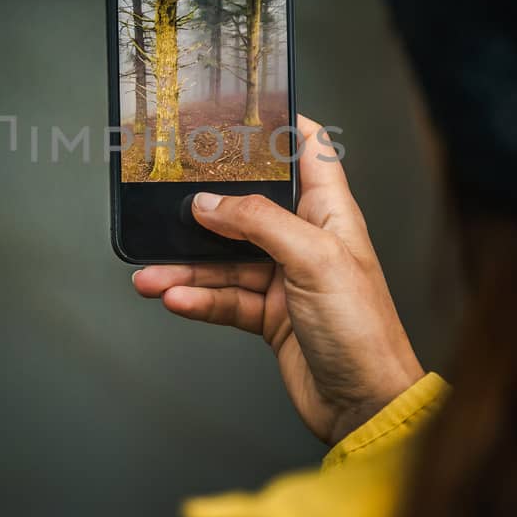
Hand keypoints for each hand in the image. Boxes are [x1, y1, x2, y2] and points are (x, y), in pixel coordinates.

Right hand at [131, 115, 423, 445]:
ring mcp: (287, 279)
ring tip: (149, 274)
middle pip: (248, 208)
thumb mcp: (313, 260)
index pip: (309, 151)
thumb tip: (209, 203)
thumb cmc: (363, 331)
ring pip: (225, 261)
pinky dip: (197, 299)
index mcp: (331, 213)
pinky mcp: (270, 317)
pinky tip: (172, 298)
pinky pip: (224, 300)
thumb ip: (259, 223)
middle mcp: (307, 241)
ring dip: (185, 267)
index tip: (238, 110)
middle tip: (164, 197)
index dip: (278, 126)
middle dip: (205, 207)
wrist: (367, 406)